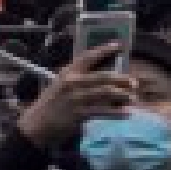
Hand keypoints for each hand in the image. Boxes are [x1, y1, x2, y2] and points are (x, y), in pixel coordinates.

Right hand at [16, 44, 135, 150]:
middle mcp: (72, 82)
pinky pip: (103, 111)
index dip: (104, 49)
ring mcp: (76, 98)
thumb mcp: (61, 85)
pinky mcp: (79, 113)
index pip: (88, 56)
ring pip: (106, 93)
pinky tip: (126, 112)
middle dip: (121, 79)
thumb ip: (79, 80)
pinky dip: (117, 112)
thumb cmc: (52, 104)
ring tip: (133, 98)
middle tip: (134, 82)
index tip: (119, 45)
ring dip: (123, 95)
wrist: (37, 124)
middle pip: (103, 76)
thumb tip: (106, 79)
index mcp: (67, 72)